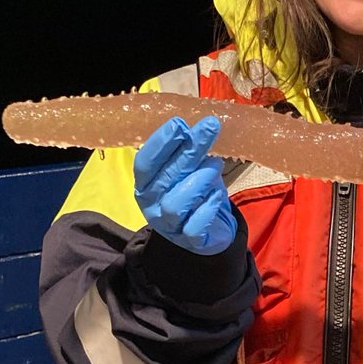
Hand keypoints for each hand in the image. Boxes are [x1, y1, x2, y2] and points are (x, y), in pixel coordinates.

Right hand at [134, 116, 236, 255]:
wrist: (207, 229)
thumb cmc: (194, 190)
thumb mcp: (189, 168)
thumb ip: (190, 151)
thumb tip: (202, 125)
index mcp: (146, 183)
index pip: (145, 163)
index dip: (160, 143)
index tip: (179, 123)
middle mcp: (152, 204)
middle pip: (165, 176)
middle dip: (189, 149)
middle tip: (210, 127)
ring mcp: (168, 225)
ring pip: (175, 203)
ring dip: (199, 180)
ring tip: (215, 164)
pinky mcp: (189, 240)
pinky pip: (195, 226)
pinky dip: (208, 208)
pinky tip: (217, 195)